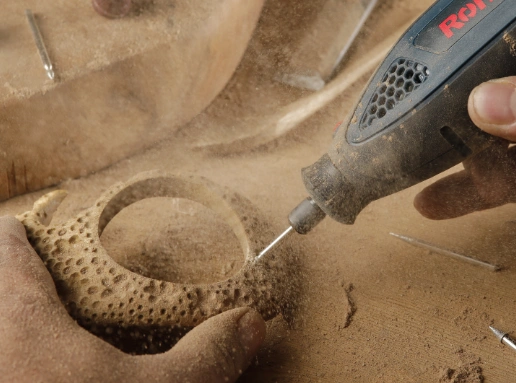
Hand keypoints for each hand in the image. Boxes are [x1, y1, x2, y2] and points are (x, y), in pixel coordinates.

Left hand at [0, 216, 264, 381]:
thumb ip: (205, 357)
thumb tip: (251, 324)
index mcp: (17, 315)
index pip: (6, 243)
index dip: (24, 231)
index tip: (42, 231)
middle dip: (16, 278)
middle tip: (54, 285)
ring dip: (15, 320)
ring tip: (52, 335)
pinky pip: (0, 359)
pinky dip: (15, 357)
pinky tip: (41, 373)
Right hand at [414, 23, 515, 271]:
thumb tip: (487, 102)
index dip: (474, 47)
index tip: (435, 66)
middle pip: (488, 85)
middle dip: (453, 110)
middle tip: (418, 126)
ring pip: (483, 135)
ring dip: (455, 157)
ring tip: (418, 165)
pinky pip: (492, 174)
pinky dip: (462, 189)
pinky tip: (435, 198)